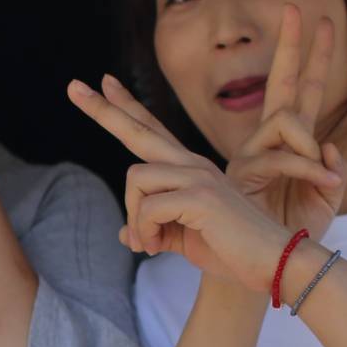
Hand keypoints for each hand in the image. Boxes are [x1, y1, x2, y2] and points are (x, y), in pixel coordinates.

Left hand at [68, 75, 300, 292]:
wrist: (274, 263)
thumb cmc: (233, 252)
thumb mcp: (185, 241)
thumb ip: (155, 231)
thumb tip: (124, 235)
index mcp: (189, 170)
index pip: (151, 130)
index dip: (127, 107)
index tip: (102, 83)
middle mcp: (192, 164)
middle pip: (139, 130)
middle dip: (103, 111)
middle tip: (72, 86)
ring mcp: (197, 176)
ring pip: (135, 178)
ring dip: (134, 218)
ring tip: (150, 244)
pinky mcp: (200, 196)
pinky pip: (147, 208)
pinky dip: (145, 232)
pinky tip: (156, 247)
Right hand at [227, 5, 346, 242]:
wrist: (263, 265)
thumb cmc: (290, 234)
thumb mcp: (325, 202)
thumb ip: (333, 173)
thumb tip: (331, 148)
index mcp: (289, 142)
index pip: (303, 90)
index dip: (315, 57)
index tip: (324, 21)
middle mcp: (268, 139)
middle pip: (282, 81)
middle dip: (290, 44)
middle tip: (295, 7)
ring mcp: (252, 151)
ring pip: (287, 119)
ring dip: (311, 144)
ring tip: (323, 179)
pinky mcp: (243, 170)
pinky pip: (283, 154)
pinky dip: (309, 167)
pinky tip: (325, 183)